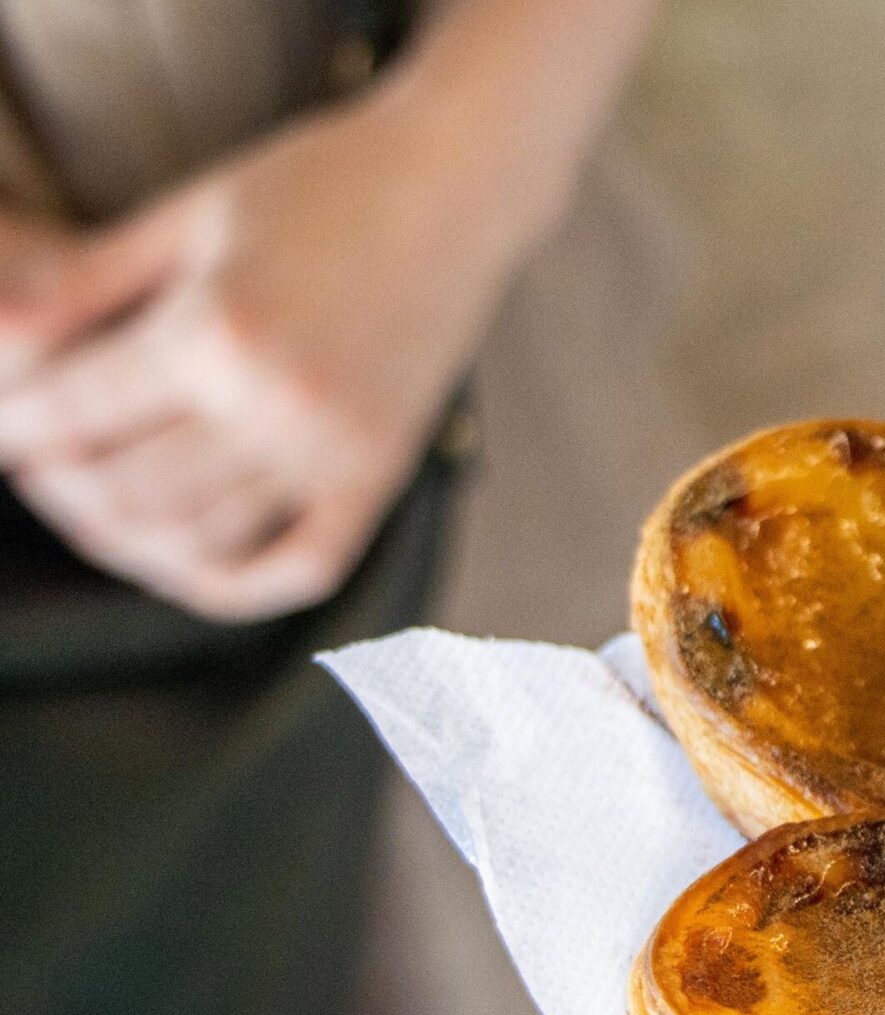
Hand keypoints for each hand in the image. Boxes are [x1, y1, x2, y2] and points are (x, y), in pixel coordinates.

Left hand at [0, 83, 528, 621]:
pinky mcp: (380, 476)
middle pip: (122, 494)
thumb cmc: (322, 181)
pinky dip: (230, 584)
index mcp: (218, 331)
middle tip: (40, 463)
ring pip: (195, 543)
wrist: (459, 186)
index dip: (14, 426)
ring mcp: (335, 453)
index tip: (3, 422)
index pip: (72, 415)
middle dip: (57, 486)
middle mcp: (278, 408)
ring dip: (125, 537)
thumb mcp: (190, 214)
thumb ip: (84, 282)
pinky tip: (183, 562)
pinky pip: (296, 568)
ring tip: (95, 502)